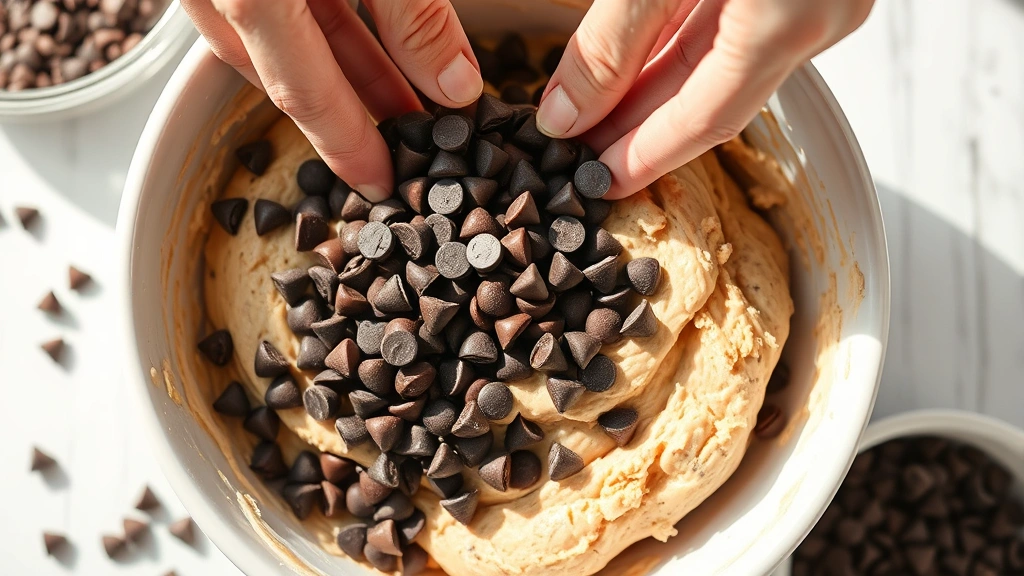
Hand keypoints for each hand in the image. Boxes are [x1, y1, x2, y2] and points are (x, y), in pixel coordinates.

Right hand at [181, 0, 483, 200]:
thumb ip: (412, 12)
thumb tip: (455, 85)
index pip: (301, 88)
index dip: (347, 144)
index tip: (385, 184)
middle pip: (282, 71)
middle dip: (348, 114)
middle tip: (405, 143)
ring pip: (270, 36)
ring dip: (337, 67)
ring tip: (399, 94)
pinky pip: (264, 1)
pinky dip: (311, 25)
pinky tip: (363, 35)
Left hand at [536, 0, 873, 197]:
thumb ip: (612, 39)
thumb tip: (566, 114)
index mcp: (791, 15)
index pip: (705, 119)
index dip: (644, 157)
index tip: (592, 182)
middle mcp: (819, 16)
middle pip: (712, 101)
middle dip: (637, 130)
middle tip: (577, 152)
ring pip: (722, 67)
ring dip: (654, 92)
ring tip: (592, 114)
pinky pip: (735, 33)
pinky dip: (680, 50)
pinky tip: (634, 64)